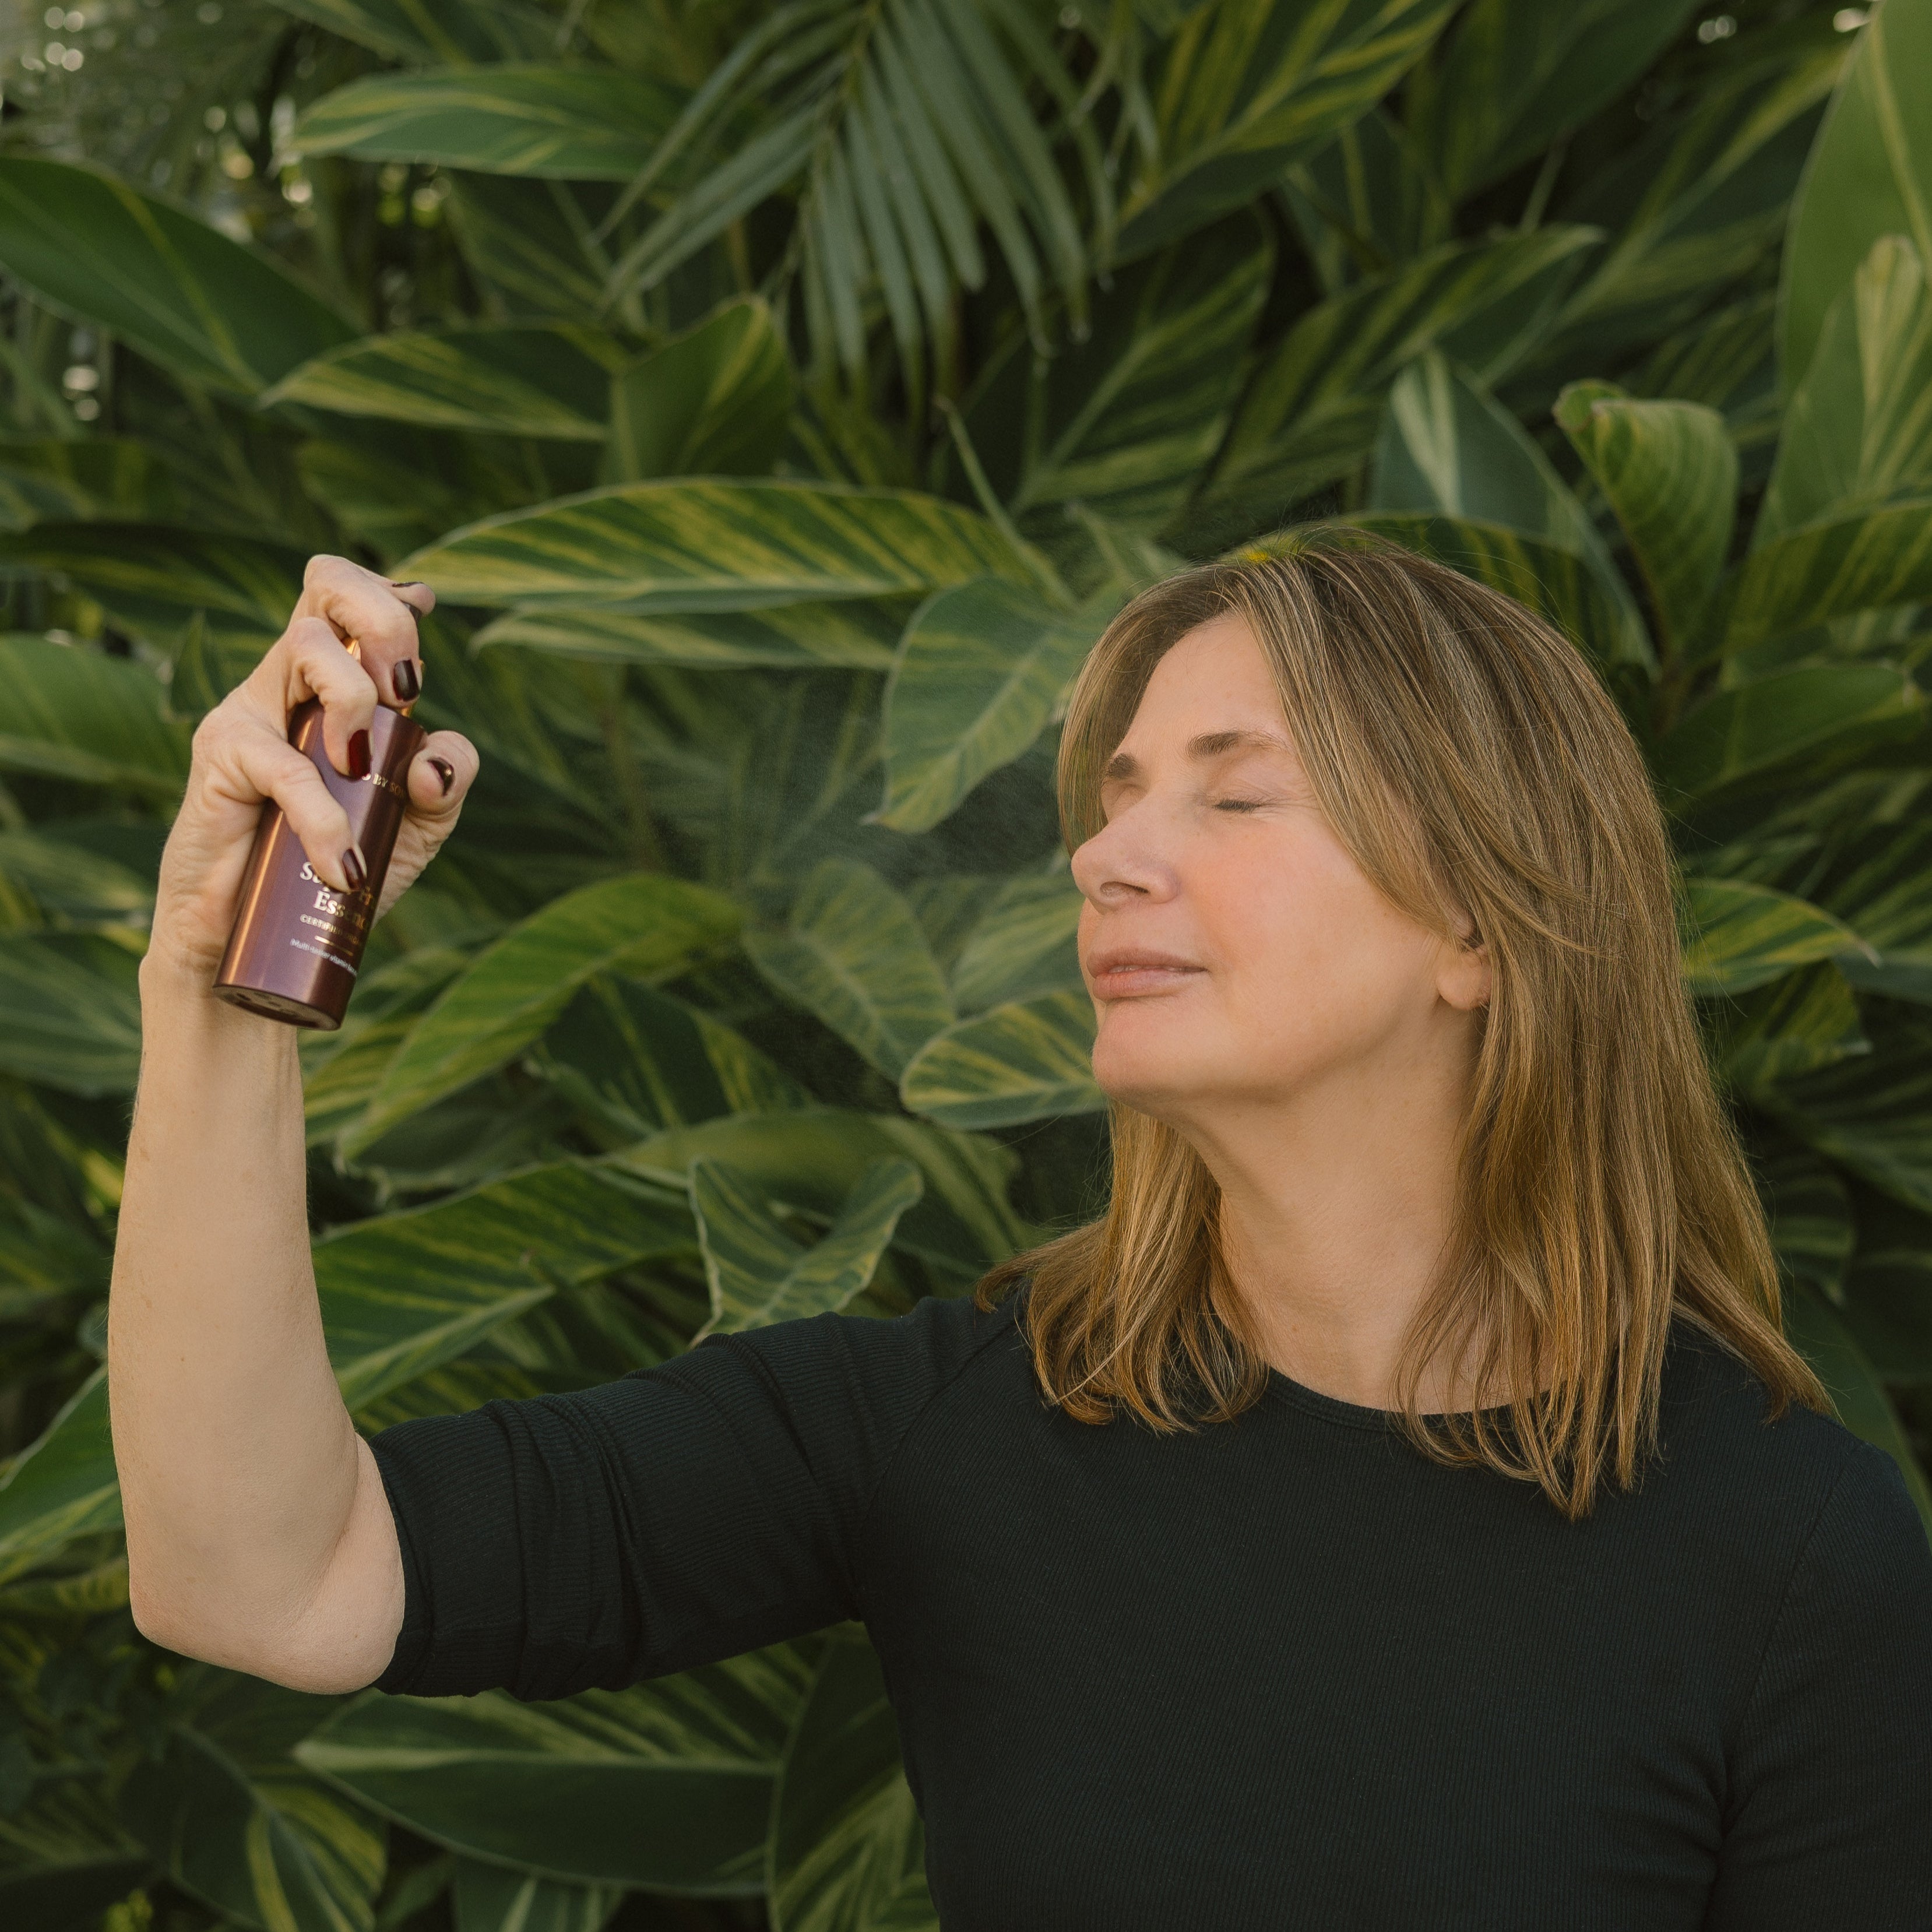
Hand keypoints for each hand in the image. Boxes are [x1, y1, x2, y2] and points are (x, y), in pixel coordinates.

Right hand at [148, 555, 479, 984]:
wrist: (254, 940)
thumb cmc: (332, 868)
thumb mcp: (414, 827)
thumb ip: (445, 782)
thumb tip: (433, 757)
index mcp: (337, 683)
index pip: (350, 598)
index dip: (390, 595)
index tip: (422, 634)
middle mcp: (291, 680)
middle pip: (327, 587)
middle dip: (384, 622)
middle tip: (406, 692)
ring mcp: (252, 708)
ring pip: (308, 645)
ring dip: (356, 701)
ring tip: (364, 775)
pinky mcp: (220, 754)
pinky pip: (285, 763)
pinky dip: (325, 817)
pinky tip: (343, 867)